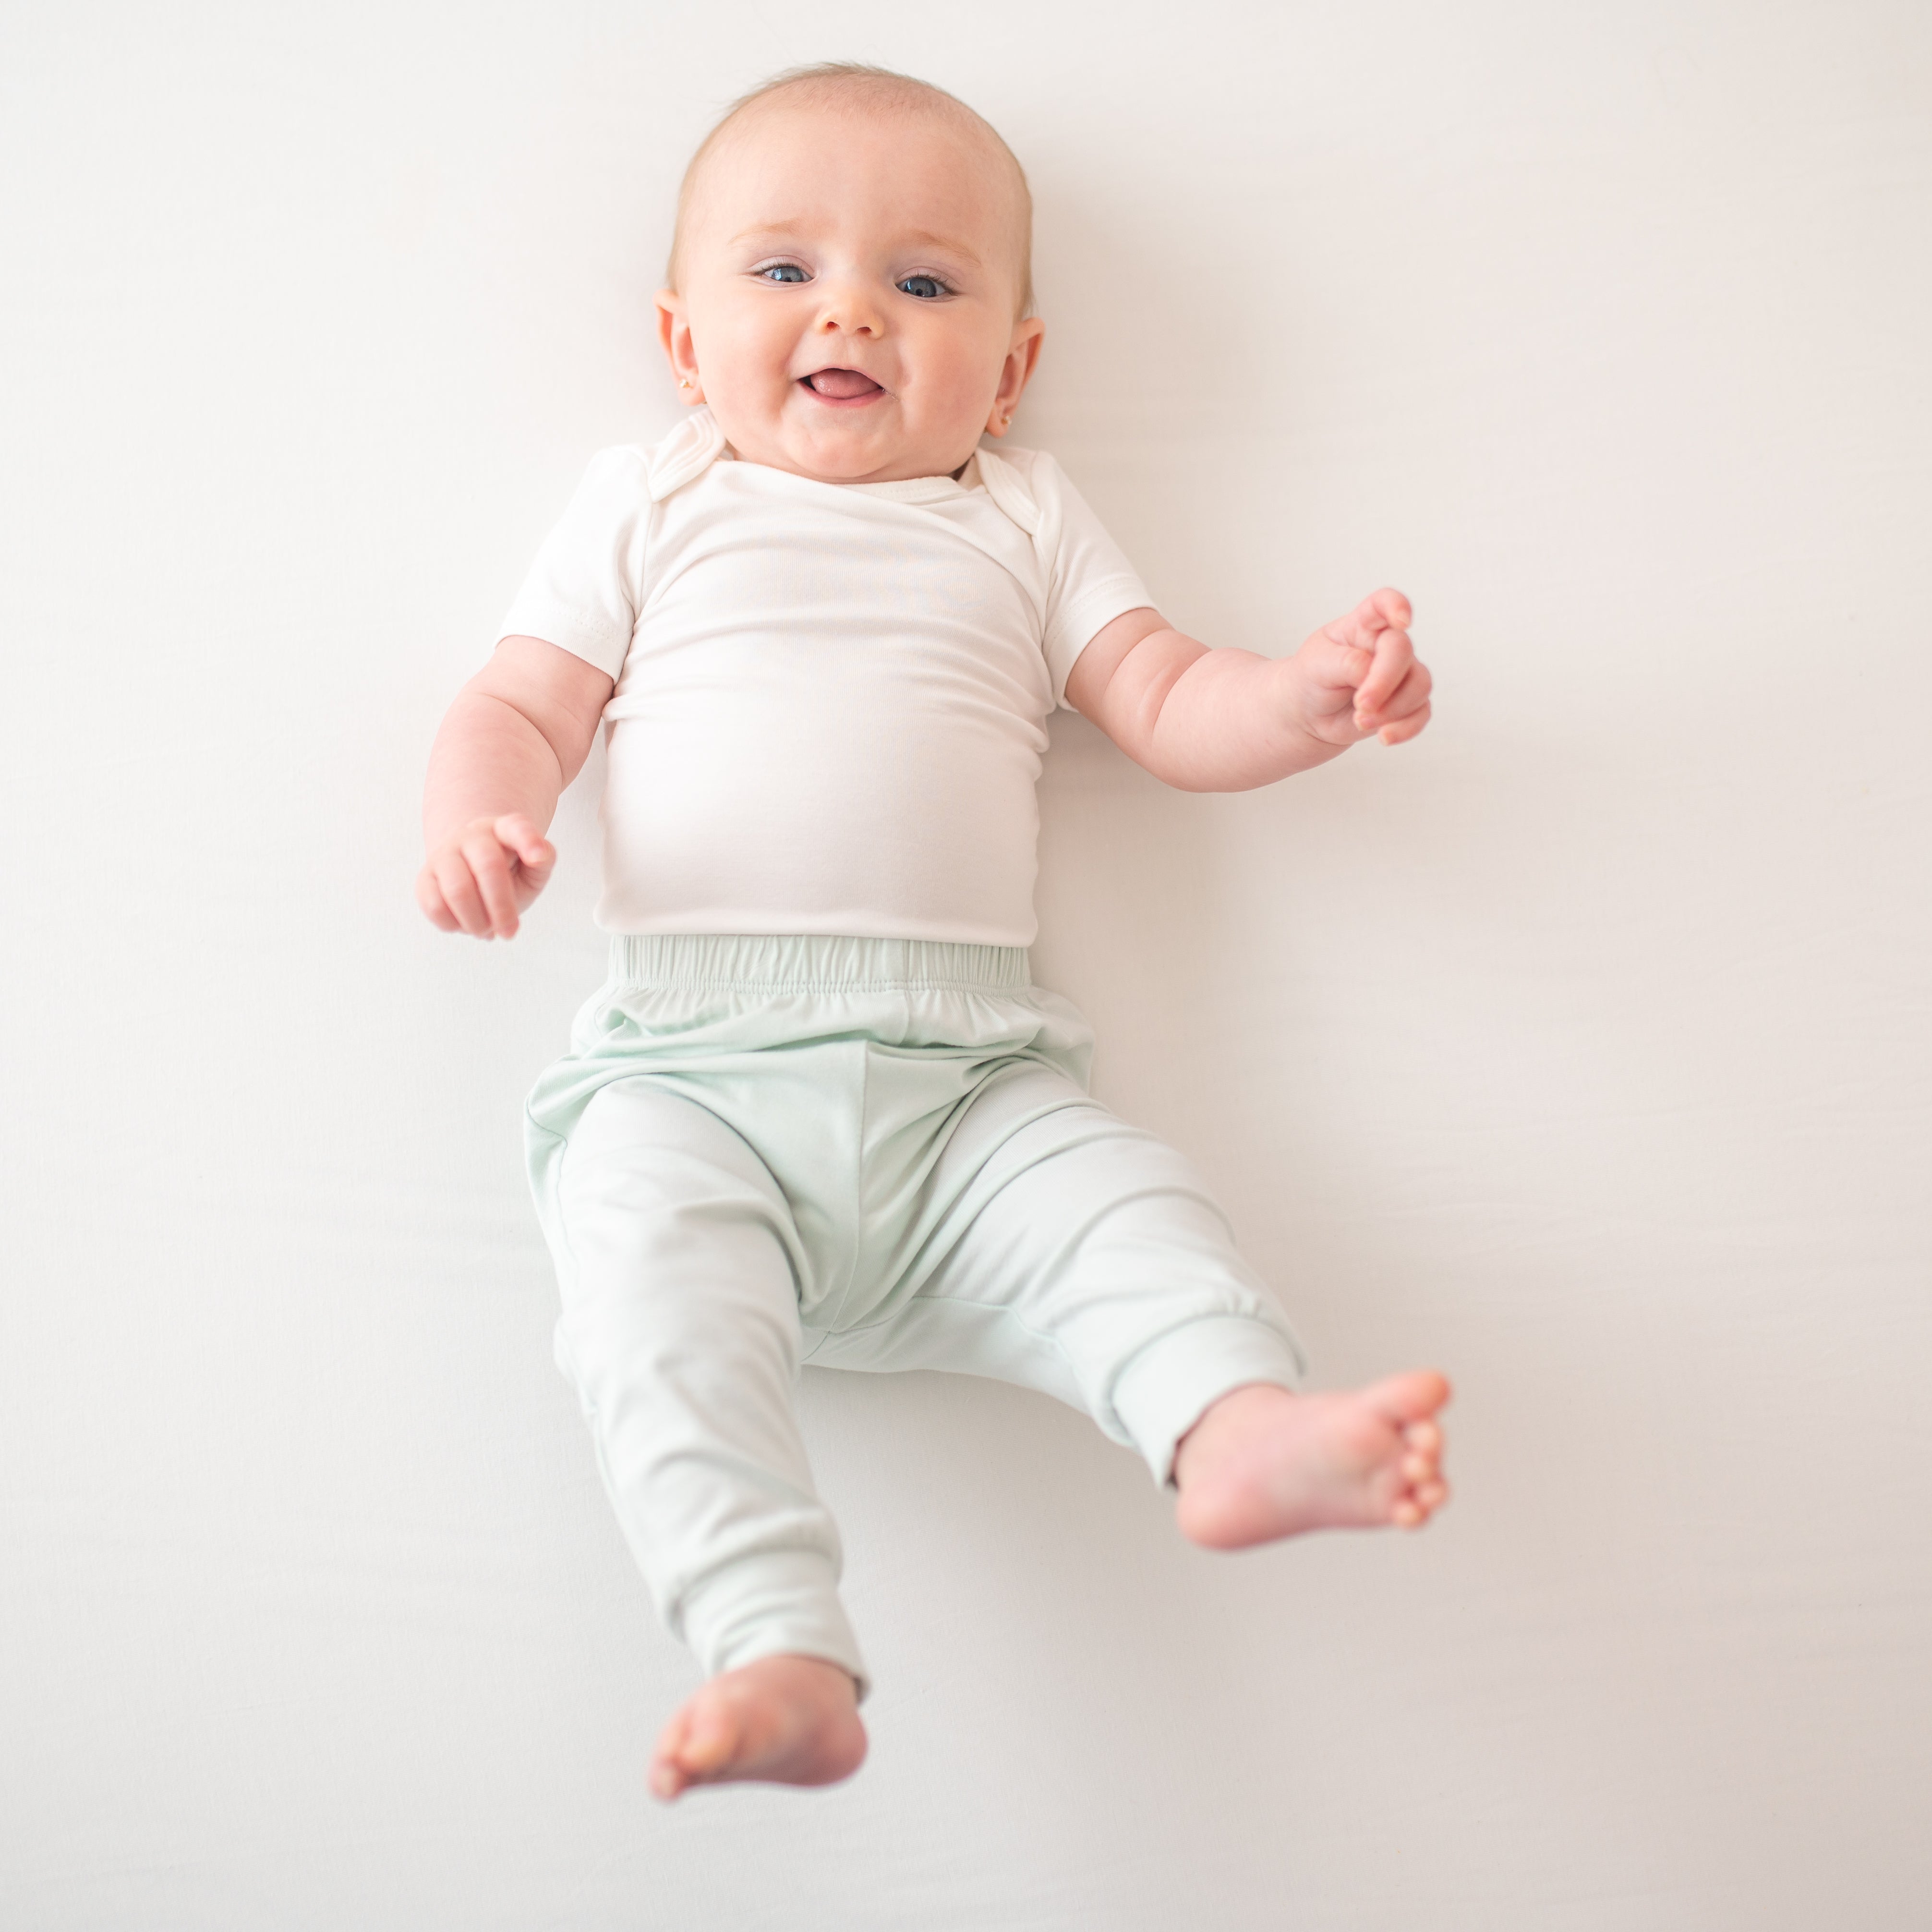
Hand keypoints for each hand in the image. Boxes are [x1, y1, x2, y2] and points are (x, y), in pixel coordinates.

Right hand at [415, 813, 555, 938]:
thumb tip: (540, 854)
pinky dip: (453, 925)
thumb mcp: (533, 869)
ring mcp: (443, 855)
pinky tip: (465, 924)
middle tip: (510, 932)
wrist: (472, 874)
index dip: (528, 840)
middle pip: (488, 867)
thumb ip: (543, 860)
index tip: (538, 858)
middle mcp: (470, 836)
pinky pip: (434, 906)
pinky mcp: (425, 879)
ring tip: (487, 930)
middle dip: (503, 907)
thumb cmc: (509, 873)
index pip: (515, 827)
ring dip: (477, 922)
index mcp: (502, 830)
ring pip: (457, 890)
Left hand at [1288, 589, 1431, 748]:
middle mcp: (1386, 645)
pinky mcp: (1406, 702)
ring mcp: (1400, 673)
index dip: (1397, 606)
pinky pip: (1422, 712)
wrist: (1307, 714)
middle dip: (1384, 681)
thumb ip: (1346, 663)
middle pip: (1403, 651)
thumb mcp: (1316, 666)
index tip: (1403, 621)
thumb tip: (1373, 672)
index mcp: (1362, 625)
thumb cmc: (1311, 680)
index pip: (1383, 604)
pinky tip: (1384, 737)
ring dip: (1394, 709)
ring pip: (1420, 684)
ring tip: (1361, 721)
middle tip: (1361, 705)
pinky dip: (1406, 727)